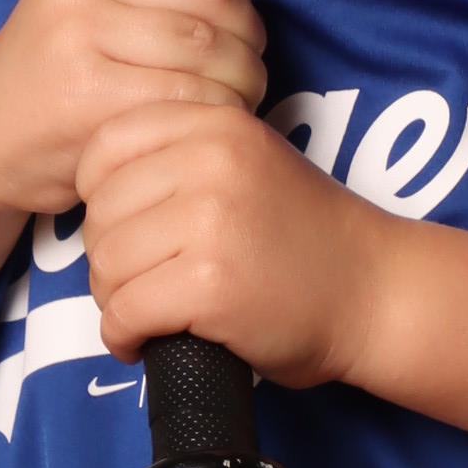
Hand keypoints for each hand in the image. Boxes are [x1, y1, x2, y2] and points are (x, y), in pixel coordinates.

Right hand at [0, 0, 264, 225]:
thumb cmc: (54, 71)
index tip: (240, 22)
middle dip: (249, 41)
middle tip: (248, 72)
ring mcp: (81, 33)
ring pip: (208, 47)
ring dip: (243, 80)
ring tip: (235, 100)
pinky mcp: (89, 94)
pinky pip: (188, 95)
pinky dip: (216, 112)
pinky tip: (206, 125)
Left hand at [78, 94, 396, 394]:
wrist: (374, 292)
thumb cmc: (304, 239)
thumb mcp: (247, 164)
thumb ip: (181, 159)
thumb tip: (93, 198)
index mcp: (216, 124)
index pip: (105, 147)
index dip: (100, 198)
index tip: (129, 231)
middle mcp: (211, 161)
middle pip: (99, 214)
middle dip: (109, 260)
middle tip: (142, 285)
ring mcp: (211, 221)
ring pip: (106, 265)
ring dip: (116, 302)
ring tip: (152, 312)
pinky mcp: (210, 283)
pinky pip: (126, 312)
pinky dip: (124, 337)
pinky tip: (146, 343)